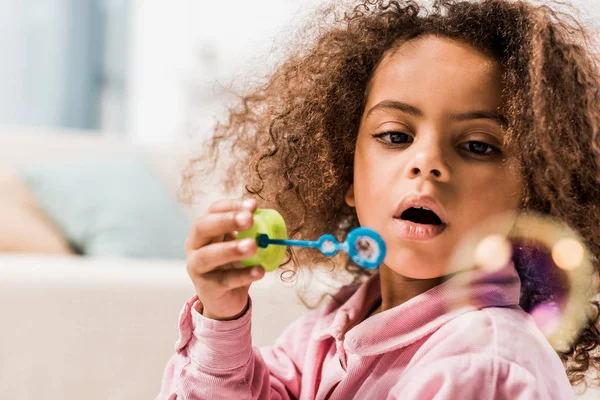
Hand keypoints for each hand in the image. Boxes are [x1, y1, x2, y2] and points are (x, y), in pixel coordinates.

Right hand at [185, 198, 263, 319]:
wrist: (226, 299)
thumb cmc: (233, 265)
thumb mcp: (240, 244)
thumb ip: (249, 232)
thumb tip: (266, 217)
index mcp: (203, 230)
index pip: (212, 211)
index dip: (231, 206)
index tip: (252, 205)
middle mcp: (194, 246)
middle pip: (203, 228)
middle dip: (226, 221)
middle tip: (249, 219)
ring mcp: (196, 268)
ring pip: (208, 256)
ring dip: (231, 249)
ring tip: (253, 246)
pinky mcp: (206, 288)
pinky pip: (224, 280)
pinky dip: (243, 275)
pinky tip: (259, 271)